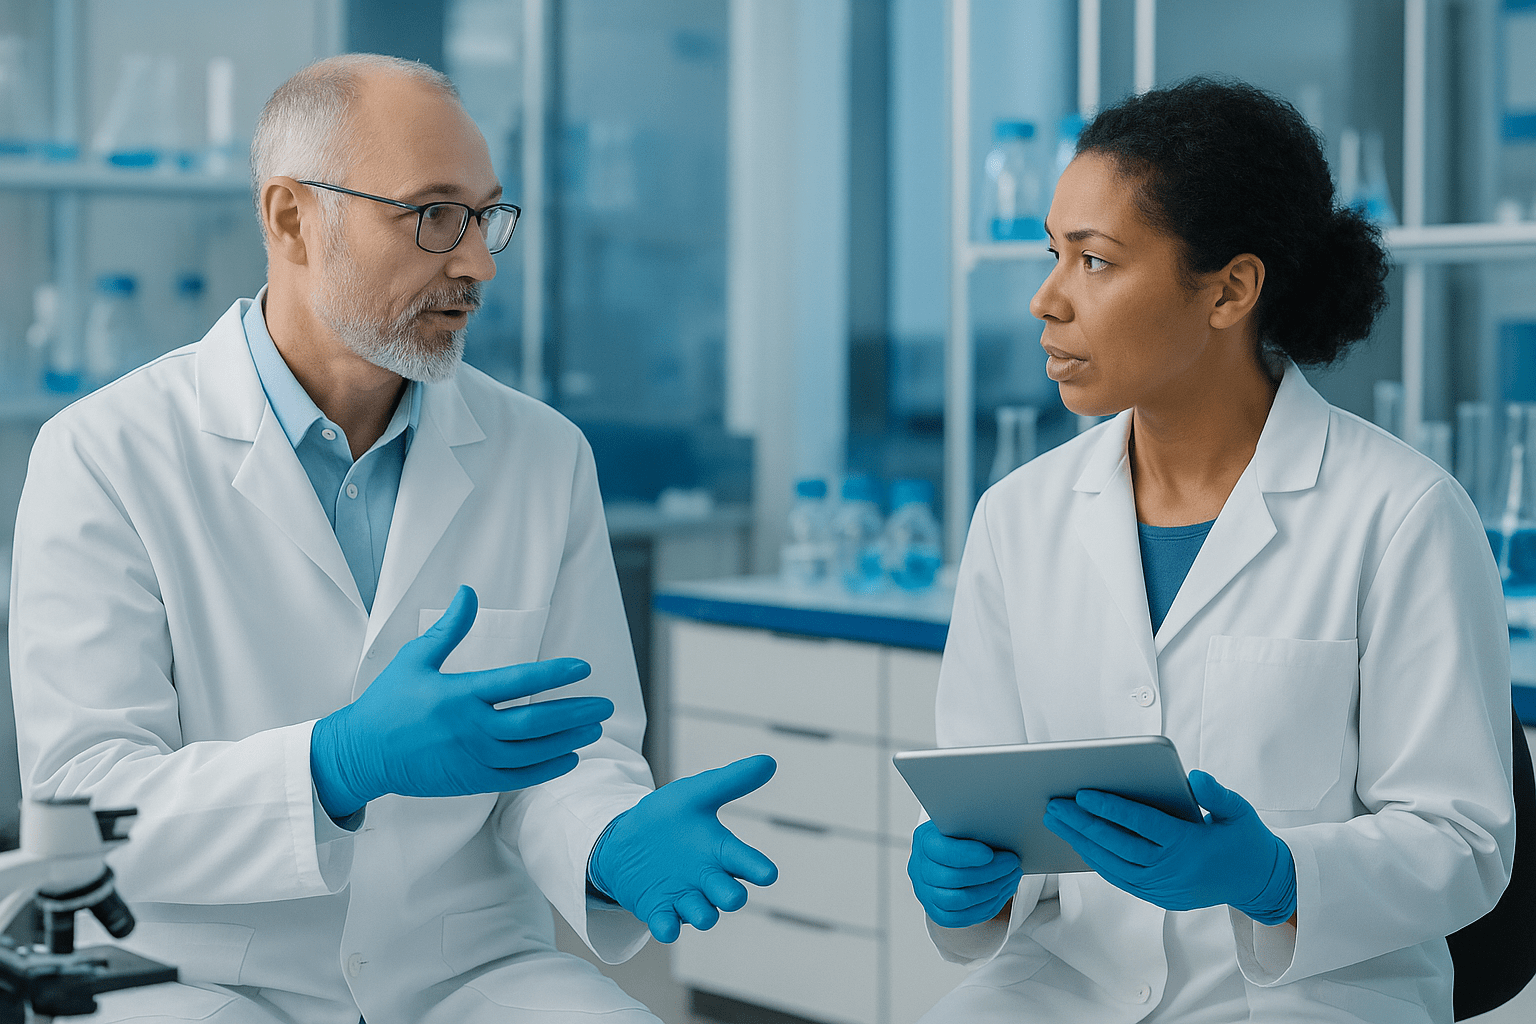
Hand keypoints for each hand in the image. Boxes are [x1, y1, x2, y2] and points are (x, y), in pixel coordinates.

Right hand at [310, 585, 614, 818]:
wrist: (362, 753)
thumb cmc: (389, 702)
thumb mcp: (415, 660)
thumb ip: (450, 629)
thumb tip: (468, 592)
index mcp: (458, 694)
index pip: (517, 682)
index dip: (553, 674)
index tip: (582, 668)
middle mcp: (470, 728)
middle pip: (534, 722)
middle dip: (575, 712)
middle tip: (604, 705)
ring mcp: (472, 758)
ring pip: (532, 752)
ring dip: (568, 740)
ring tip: (594, 729)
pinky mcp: (471, 781)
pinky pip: (518, 778)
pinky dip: (548, 769)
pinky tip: (570, 757)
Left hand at [589, 755, 778, 942]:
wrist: (625, 839)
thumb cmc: (668, 817)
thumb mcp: (695, 794)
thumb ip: (731, 780)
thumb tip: (769, 761)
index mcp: (720, 851)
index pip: (746, 861)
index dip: (757, 868)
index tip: (767, 874)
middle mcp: (708, 878)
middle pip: (730, 895)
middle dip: (731, 896)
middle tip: (730, 894)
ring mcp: (684, 897)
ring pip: (703, 915)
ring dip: (703, 915)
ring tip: (700, 912)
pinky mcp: (660, 910)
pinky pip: (667, 926)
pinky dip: (668, 928)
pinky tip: (666, 925)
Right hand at [908, 820, 1022, 928]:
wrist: (948, 856)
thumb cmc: (960, 835)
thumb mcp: (962, 824)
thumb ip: (973, 828)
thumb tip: (1000, 833)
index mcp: (924, 841)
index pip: (942, 852)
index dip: (966, 855)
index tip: (990, 853)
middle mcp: (920, 869)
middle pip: (953, 879)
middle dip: (988, 873)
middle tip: (1012, 863)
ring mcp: (926, 893)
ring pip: (958, 901)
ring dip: (991, 890)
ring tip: (1011, 876)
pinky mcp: (937, 912)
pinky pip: (962, 918)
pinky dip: (986, 906)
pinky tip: (1002, 892)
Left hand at [1043, 769, 1296, 924]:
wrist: (1259, 883)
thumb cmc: (1245, 840)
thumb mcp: (1239, 811)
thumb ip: (1216, 793)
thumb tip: (1194, 777)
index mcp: (1189, 843)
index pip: (1141, 823)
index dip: (1110, 807)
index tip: (1082, 793)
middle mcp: (1172, 868)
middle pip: (1118, 844)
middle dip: (1083, 824)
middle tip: (1054, 806)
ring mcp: (1164, 887)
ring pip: (1113, 865)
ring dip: (1082, 843)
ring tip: (1058, 823)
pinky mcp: (1160, 896)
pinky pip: (1121, 879)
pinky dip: (1097, 862)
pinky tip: (1080, 845)